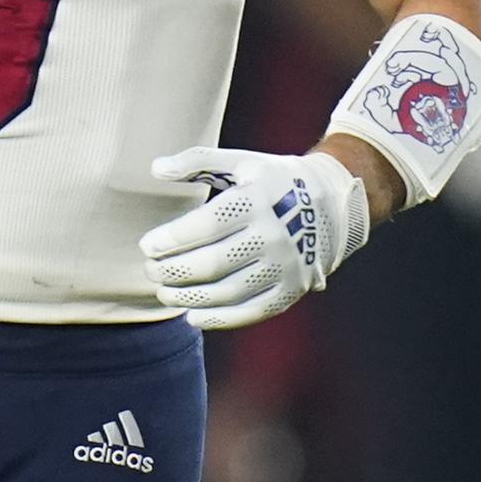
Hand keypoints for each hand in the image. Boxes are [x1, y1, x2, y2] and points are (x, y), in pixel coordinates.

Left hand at [141, 146, 369, 330]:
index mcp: (259, 198)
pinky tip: (192, 316)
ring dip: (189, 298)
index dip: (173, 238)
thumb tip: (155, 169)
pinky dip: (219, 319)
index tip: (148, 245)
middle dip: (174, 271)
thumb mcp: (241, 161)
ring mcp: (285, 266)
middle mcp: (274, 235)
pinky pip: (251, 312)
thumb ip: (197, 161)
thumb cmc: (273, 181)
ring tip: (164, 294)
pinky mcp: (292, 290)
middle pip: (214, 262)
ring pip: (228, 292)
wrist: (332, 204)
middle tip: (151, 271)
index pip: (207, 224)